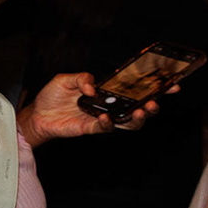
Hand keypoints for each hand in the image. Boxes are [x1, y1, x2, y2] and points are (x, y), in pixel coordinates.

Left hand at [17, 72, 166, 146]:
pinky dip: (108, 123)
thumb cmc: (52, 96)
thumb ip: (81, 79)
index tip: (171, 84)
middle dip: (151, 105)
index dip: (153, 88)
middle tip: (155, 102)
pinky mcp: (91, 128)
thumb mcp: (65, 79)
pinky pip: (105, 128)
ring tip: (139, 111)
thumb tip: (93, 88)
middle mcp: (108, 106)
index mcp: (106, 92)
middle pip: (137, 107)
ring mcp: (102, 118)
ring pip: (128, 122)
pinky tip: (105, 117)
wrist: (37, 114)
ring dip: (136, 118)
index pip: (133, 90)